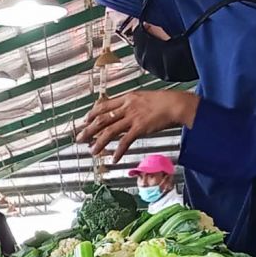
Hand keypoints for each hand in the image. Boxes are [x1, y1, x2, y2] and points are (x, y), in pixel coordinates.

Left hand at [76, 90, 200, 161]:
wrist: (176, 104)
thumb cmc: (162, 102)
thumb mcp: (142, 98)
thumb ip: (130, 104)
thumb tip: (122, 111)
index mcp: (126, 99)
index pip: (103, 107)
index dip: (91, 115)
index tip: (85, 121)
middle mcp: (126, 107)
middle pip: (101, 120)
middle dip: (88, 130)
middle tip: (79, 139)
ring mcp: (132, 118)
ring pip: (109, 131)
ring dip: (99, 143)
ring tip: (92, 151)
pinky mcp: (140, 128)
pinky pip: (125, 141)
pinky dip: (118, 151)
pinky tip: (113, 158)